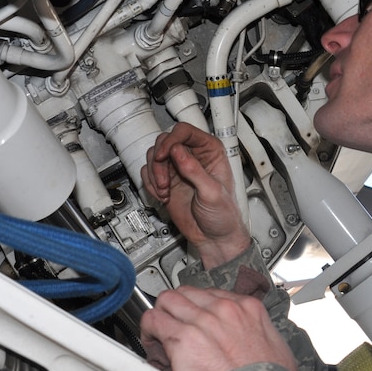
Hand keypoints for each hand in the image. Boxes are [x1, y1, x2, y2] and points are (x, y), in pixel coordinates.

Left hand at [140, 286, 297, 370]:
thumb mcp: (277, 349)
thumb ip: (261, 334)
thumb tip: (253, 340)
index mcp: (247, 309)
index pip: (212, 293)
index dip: (200, 306)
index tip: (196, 318)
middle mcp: (223, 309)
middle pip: (188, 293)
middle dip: (178, 306)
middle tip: (173, 322)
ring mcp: (202, 321)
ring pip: (168, 300)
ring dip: (162, 314)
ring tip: (158, 330)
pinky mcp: (183, 338)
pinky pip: (155, 320)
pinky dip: (149, 328)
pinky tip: (151, 339)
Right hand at [141, 123, 250, 267]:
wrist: (214, 238)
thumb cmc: (223, 216)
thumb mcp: (212, 192)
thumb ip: (194, 170)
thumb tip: (178, 151)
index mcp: (210, 151)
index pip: (184, 132)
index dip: (171, 140)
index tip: (163, 155)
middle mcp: (192, 156)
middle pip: (164, 142)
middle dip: (159, 162)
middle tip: (164, 181)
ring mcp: (178, 169)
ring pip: (154, 156)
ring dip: (154, 175)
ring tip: (165, 191)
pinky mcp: (166, 182)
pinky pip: (148, 174)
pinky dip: (151, 184)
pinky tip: (163, 196)